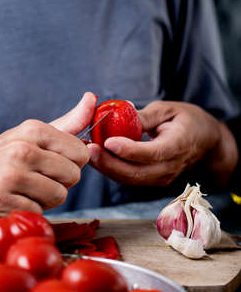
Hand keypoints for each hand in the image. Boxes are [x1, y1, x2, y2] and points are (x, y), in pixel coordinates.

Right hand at [0, 92, 96, 218]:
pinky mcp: (1, 199)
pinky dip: (30, 209)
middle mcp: (23, 149)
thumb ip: (68, 121)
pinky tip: (15, 200)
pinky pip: (38, 212)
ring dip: (47, 199)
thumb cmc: (2, 155)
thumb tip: (92, 98)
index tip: (55, 163)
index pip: (82, 153)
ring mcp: (11, 175)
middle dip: (61, 182)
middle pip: (73, 176)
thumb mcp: (32, 134)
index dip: (72, 163)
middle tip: (38, 179)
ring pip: (59, 196)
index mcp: (34, 130)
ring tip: (27, 190)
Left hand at [87, 100, 236, 186]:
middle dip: (109, 163)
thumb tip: (123, 113)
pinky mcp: (151, 181)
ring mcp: (160, 178)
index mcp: (178, 145)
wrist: (204, 143)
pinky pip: (128, 179)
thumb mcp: (169, 110)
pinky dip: (111, 170)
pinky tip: (96, 157)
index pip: (152, 153)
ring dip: (106, 168)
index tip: (109, 142)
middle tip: (89, 148)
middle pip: (136, 172)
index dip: (129, 150)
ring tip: (88, 151)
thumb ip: (146, 116)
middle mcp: (169, 167)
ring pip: (129, 179)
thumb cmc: (186, 121)